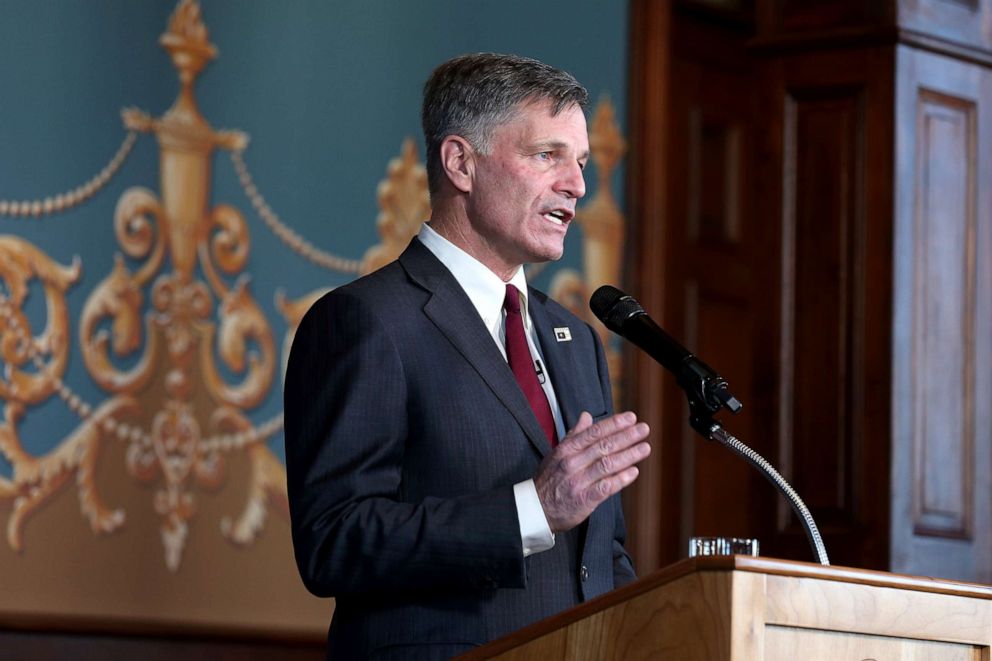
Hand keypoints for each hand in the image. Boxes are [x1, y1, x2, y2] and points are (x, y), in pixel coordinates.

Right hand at [534, 411, 649, 532]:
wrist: (535, 509)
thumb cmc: (548, 479)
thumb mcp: (556, 453)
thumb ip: (574, 435)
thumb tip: (587, 415)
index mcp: (566, 450)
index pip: (594, 433)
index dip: (614, 424)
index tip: (631, 417)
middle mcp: (573, 463)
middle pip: (604, 446)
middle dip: (626, 436)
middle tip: (644, 429)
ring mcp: (578, 481)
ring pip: (607, 465)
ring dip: (629, 456)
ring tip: (645, 448)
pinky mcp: (584, 500)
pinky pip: (606, 488)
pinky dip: (620, 479)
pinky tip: (634, 472)